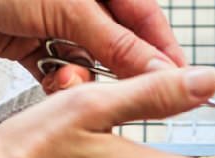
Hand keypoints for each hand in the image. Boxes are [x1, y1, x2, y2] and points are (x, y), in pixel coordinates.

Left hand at [0, 0, 184, 88]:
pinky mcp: (35, 44)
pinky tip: (52, 78)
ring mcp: (59, 23)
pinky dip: (58, 82)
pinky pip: (62, 72)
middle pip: (122, 48)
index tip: (178, 87)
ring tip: (71, 77)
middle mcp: (84, 3)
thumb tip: (162, 71)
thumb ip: (118, 44)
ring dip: (84, 79)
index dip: (165, 57)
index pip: (149, 22)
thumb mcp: (69, 7)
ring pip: (92, 65)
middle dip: (119, 73)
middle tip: (122, 92)